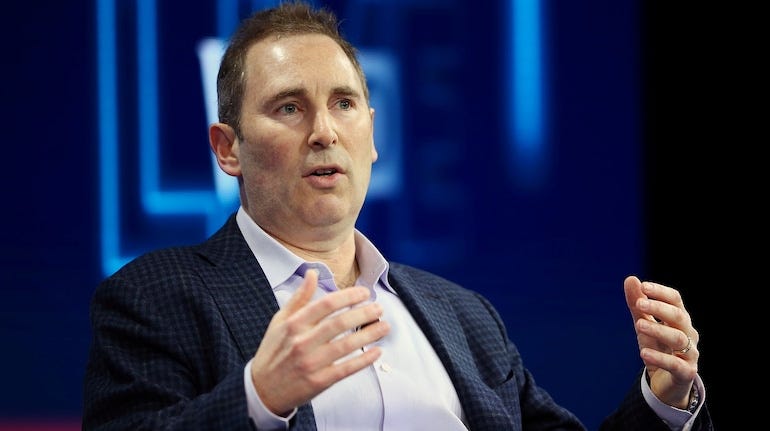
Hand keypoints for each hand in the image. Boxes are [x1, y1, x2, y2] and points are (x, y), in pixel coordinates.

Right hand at [250, 269, 389, 415]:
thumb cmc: (273, 351)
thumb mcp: (280, 321)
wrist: (262, 389)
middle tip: (379, 308)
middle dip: (364, 313)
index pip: (326, 304)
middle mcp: (302, 342)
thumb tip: (312, 273)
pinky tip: (377, 352)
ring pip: (346, 345)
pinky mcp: (319, 382)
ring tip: (384, 326)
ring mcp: (311, 363)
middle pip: (340, 323)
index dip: (349, 296)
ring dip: (369, 334)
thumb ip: (299, 298)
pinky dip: (364, 360)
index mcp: (293, 324)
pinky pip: (346, 369)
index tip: (364, 293)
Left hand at [624, 275, 698, 409]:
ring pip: (679, 339)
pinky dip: (660, 358)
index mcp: (680, 319)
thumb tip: (631, 279)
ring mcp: (690, 354)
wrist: (666, 382)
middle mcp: (688, 334)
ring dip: (658, 330)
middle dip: (659, 308)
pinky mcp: (686, 373)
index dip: (661, 292)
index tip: (643, 286)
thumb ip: (637, 305)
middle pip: (679, 316)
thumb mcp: (644, 324)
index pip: (676, 300)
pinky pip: (676, 365)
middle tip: (639, 303)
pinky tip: (644, 353)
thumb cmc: (657, 348)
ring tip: (638, 325)